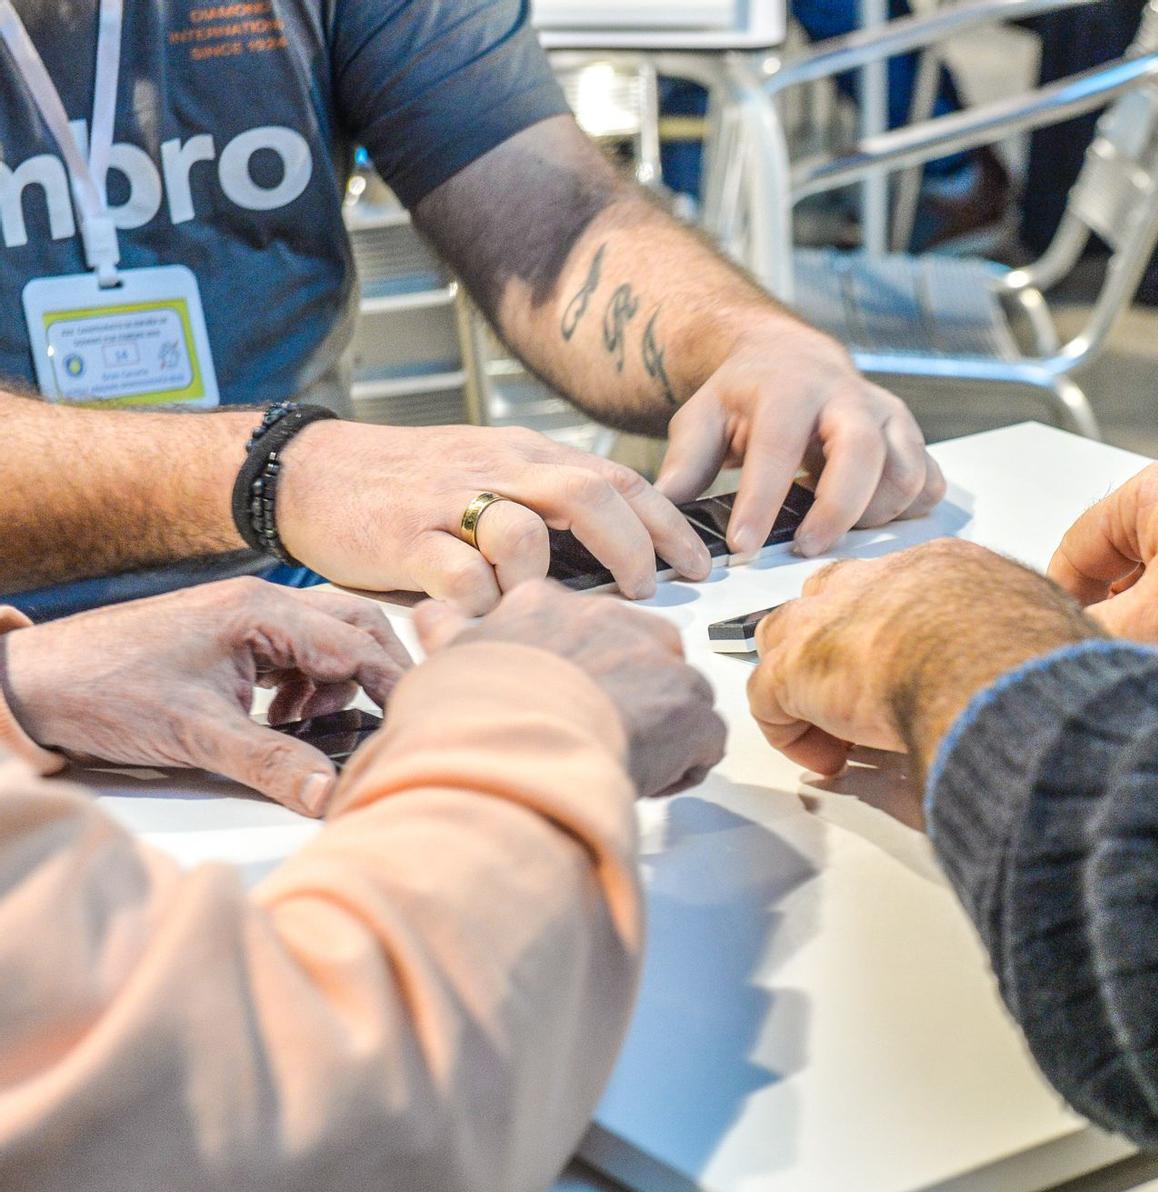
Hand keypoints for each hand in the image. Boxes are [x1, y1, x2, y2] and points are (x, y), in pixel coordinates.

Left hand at [0, 580, 409, 814]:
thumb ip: (273, 764)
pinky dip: (303, 688)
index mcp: (260, 611)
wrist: (31, 683)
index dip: (397, 687)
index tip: (424, 723)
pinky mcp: (226, 638)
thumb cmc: (104, 691)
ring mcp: (242, 618)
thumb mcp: (197, 736)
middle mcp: (259, 604)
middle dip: (376, 673)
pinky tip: (279, 721)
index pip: (358, 645)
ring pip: (326, 639)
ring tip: (308, 728)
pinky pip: (293, 655)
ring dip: (335, 683)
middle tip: (384, 721)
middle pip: (355, 626)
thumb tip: (331, 797)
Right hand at [279, 419, 715, 612]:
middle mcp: (497, 470)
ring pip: (523, 530)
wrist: (311, 472)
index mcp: (526, 456)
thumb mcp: (492, 476)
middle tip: (650, 591)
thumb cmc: (411, 489)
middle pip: (587, 494)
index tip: (699, 564)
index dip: (666, 522)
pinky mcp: (405, 539)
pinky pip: (457, 573)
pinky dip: (484, 604)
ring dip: (552, 578)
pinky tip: (493, 624)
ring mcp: (449, 503)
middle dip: (633, 546)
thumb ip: (549, 506)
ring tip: (564, 614)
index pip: (616, 479)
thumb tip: (625, 553)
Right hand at [415, 581, 724, 798]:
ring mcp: (657, 660)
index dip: (579, 672)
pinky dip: (684, 767)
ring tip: (615, 765)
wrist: (505, 754)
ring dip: (657, 730)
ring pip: (676, 694)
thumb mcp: (446, 664)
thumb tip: (431, 614)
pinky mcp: (690, 707)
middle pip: (640, 654)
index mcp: (547, 604)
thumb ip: (449, 634)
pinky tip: (642, 783)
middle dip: (627, 694)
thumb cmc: (468, 719)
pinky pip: (705, 739)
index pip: (582, 626)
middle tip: (592, 738)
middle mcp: (610, 619)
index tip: (564, 703)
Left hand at [654, 321, 945, 556]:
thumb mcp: (702, 416)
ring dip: (873, 516)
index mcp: (790, 387)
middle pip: (862, 453)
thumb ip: (686, 461)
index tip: (743, 547)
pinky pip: (929, 483)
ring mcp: (888, 416)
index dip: (762, 502)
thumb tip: (666, 511)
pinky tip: (869, 521)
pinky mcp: (912, 438)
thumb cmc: (745, 396)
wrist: (792, 359)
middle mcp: (848, 396)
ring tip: (832, 530)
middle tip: (805, 549)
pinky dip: (908, 513)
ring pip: (905, 472)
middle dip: (837, 510)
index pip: (779, 447)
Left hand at [748, 539, 1095, 776]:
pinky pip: (768, 699)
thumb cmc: (1025, 655)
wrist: (989, 663)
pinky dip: (791, 734)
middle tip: (865, 699)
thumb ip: (1013, 652)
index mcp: (942, 568)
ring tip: (838, 733)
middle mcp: (877, 581)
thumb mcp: (1027, 639)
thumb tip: (1020, 687)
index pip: (899, 590)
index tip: (911, 669)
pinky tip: (829, 762)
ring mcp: (829, 617)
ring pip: (789, 639)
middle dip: (839, 645)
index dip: (896, 634)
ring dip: (807, 685)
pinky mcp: (796, 665)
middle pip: (833, 600)